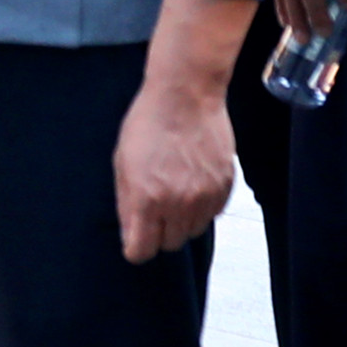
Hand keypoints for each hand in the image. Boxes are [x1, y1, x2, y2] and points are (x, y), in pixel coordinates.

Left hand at [116, 67, 231, 260]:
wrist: (186, 95)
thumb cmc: (148, 123)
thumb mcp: (122, 163)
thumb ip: (126, 203)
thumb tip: (130, 234)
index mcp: (146, 199)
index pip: (142, 251)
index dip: (136, 248)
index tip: (136, 238)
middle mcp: (177, 204)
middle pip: (170, 244)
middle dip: (160, 232)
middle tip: (155, 208)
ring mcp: (204, 196)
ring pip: (193, 231)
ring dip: (182, 220)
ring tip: (176, 190)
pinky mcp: (224, 186)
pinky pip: (213, 213)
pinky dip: (202, 206)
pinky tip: (193, 181)